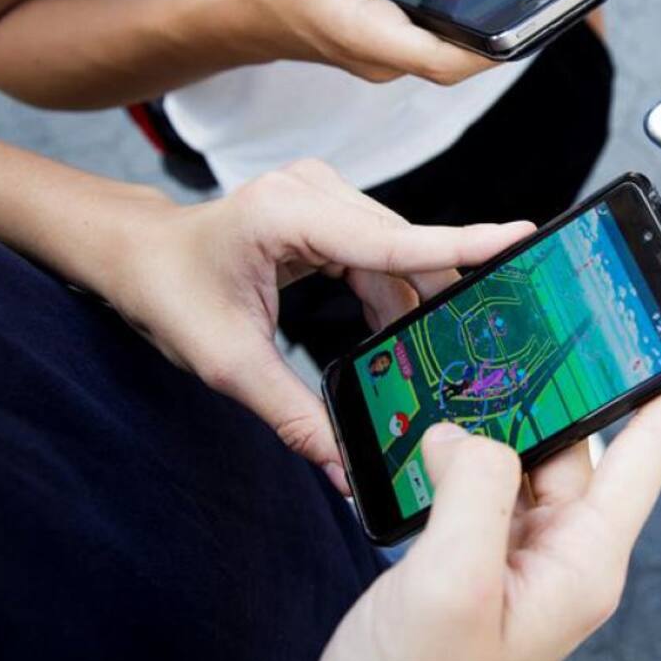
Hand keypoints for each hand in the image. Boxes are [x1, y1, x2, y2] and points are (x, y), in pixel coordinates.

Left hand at [106, 159, 533, 491]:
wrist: (140, 258)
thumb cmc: (170, 294)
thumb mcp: (228, 363)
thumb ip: (293, 415)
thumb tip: (345, 470)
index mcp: (288, 212)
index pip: (390, 241)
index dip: (460, 245)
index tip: (520, 237)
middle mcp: (315, 190)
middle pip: (406, 249)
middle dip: (439, 302)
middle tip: (480, 348)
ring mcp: (326, 195)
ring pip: (400, 254)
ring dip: (415, 306)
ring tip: (432, 355)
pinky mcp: (331, 210)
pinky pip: (383, 255)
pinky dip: (393, 296)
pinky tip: (398, 335)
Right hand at [210, 0, 518, 84]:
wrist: (242, 14)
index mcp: (371, 40)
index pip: (445, 60)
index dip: (491, 47)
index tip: (526, 18)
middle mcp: (387, 58)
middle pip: (460, 49)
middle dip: (500, 12)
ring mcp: (390, 54)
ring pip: (450, 37)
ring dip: (482, 1)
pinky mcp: (390, 41)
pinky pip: (435, 27)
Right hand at [320, 326, 660, 660]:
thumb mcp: (449, 588)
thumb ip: (475, 492)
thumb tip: (467, 433)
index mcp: (582, 562)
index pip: (649, 454)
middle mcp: (561, 554)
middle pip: (579, 442)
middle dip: (560, 384)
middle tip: (549, 318)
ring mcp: (518, 554)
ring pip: (524, 456)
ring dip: (497, 418)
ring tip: (466, 373)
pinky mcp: (477, 554)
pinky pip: (483, 480)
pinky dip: (462, 450)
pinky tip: (433, 429)